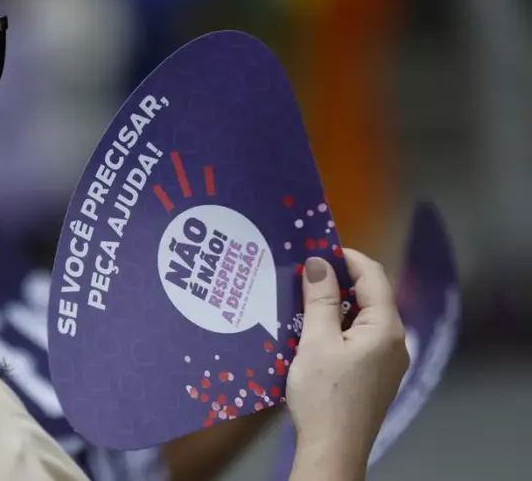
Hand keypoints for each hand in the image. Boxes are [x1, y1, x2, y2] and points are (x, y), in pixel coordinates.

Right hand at [286, 249, 409, 480]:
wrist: (332, 450)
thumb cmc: (324, 396)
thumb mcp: (316, 341)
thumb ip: (320, 299)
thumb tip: (319, 263)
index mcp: (386, 329)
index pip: (373, 276)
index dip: (347, 257)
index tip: (318, 247)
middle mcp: (394, 342)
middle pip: (370, 297)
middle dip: (338, 281)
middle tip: (304, 271)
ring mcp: (386, 361)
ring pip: (363, 319)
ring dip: (335, 306)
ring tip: (302, 299)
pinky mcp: (374, 376)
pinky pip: (359, 339)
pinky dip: (337, 327)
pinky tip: (311, 331)